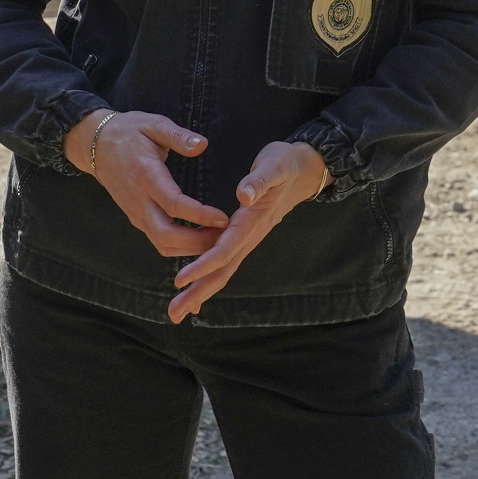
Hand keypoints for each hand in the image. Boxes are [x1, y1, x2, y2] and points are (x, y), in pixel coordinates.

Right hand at [69, 109, 229, 257]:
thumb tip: (202, 145)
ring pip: (162, 244)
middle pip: (166, 235)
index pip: (173, 204)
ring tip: (218, 240)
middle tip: (226, 236)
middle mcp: (139, 201)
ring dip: (191, 249)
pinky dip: (181, 247)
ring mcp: (135, 213)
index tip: (223, 218)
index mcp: (145, 176)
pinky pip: (159, 241)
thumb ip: (178, 136)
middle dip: (198, 242)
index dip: (199, 215)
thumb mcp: (153, 124)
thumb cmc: (128, 132)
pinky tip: (201, 239)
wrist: (95, 146)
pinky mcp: (136, 218)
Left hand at [168, 140, 329, 322]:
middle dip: (197, 292)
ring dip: (199, 292)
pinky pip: (224, 264)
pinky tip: (194, 294)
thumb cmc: (285, 164)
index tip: (180, 278)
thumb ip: (259, 180)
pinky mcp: (243, 237)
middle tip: (173, 314)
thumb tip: (243, 194)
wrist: (305, 171)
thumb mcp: (274, 166)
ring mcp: (246, 240)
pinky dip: (207, 280)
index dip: (202, 265)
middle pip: (221, 272)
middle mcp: (249, 237)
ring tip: (176, 312)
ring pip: (221, 272)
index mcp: (252, 222)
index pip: (225, 249)